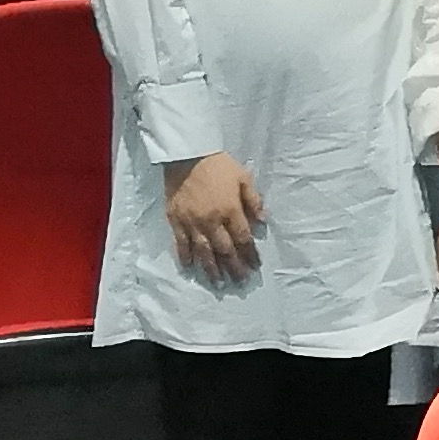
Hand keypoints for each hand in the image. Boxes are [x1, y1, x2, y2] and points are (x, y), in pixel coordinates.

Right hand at [163, 154, 264, 285]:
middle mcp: (211, 220)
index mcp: (230, 210)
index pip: (243, 238)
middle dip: (234, 267)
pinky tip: (190, 268)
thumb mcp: (244, 178)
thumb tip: (263, 221)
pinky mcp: (175, 220)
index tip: (255, 266)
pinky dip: (185, 257)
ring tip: (219, 283)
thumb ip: (254, 201)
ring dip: (212, 269)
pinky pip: (181, 243)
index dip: (250, 254)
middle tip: (240, 281)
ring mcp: (192, 222)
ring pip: (203, 251)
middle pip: (225, 249)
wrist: (187, 156)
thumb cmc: (219, 165)